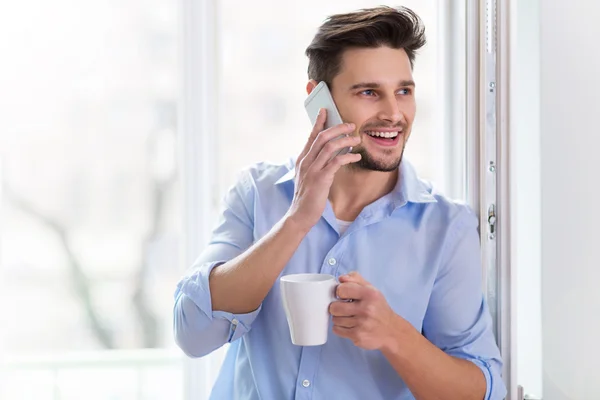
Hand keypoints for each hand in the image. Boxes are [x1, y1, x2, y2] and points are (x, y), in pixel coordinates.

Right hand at [286, 109, 360, 231]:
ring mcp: (312, 170)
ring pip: (330, 146)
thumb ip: (317, 163)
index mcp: (302, 159)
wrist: (300, 214)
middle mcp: (305, 161)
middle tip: (351, 125)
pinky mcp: (320, 179)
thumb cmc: (307, 196)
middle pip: (322, 137)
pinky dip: (348, 156)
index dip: (319, 122)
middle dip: (338, 128)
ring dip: (346, 140)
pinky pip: (336, 162)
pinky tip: (356, 156)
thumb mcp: (309, 176)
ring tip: (357, 139)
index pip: (311, 136)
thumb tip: (333, 152)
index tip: (326, 110)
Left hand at [329, 272, 401, 350]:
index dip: (339, 292)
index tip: (343, 296)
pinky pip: (337, 330)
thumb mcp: (371, 290)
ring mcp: (361, 324)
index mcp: (369, 294)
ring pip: (335, 319)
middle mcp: (366, 309)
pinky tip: (349, 326)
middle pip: (334, 307)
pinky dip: (340, 328)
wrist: (391, 331)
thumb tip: (341, 278)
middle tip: (343, 308)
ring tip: (349, 317)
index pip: (341, 289)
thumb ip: (356, 279)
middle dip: (336, 307)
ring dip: (339, 318)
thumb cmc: (378, 308)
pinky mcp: (358, 336)